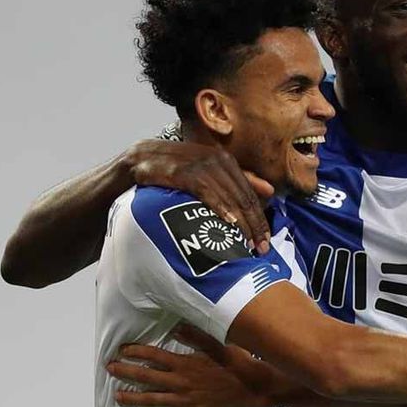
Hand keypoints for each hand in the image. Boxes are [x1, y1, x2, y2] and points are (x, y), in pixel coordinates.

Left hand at [107, 324, 264, 406]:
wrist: (253, 387)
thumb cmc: (237, 364)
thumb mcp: (218, 344)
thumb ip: (195, 336)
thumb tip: (175, 326)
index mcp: (185, 363)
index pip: (153, 356)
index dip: (135, 352)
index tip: (122, 349)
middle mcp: (181, 383)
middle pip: (146, 377)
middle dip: (125, 372)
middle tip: (110, 368)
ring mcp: (184, 401)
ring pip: (151, 400)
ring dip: (132, 396)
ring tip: (118, 394)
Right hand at [125, 139, 274, 250]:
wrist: (135, 163)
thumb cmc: (174, 172)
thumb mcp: (207, 175)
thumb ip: (237, 181)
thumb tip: (270, 191)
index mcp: (225, 160)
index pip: (249, 192)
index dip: (260, 217)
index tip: (267, 240)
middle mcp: (215, 159)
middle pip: (242, 195)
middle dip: (254, 223)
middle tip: (261, 247)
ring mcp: (197, 163)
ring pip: (226, 195)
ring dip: (240, 221)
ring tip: (247, 242)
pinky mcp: (179, 170)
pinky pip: (204, 190)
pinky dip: (218, 206)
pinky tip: (228, 222)